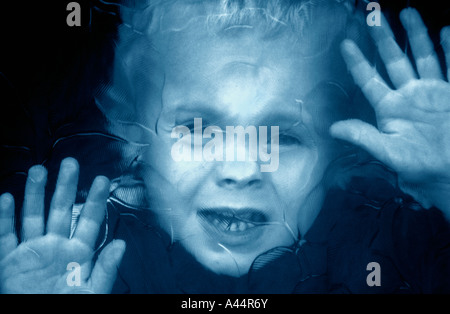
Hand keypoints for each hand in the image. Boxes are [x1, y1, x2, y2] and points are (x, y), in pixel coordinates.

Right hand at [0, 158, 125, 293]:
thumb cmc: (67, 306)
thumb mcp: (91, 291)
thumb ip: (106, 269)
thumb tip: (121, 244)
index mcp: (78, 253)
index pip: (88, 220)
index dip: (95, 200)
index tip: (102, 180)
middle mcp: (55, 246)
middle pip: (60, 210)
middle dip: (65, 187)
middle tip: (70, 163)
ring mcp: (31, 251)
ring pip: (33, 216)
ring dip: (34, 194)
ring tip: (38, 171)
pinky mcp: (9, 261)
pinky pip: (5, 235)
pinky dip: (4, 218)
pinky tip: (6, 199)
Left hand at [331, 8, 449, 213]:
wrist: (448, 172)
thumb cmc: (417, 166)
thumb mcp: (387, 151)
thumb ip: (362, 136)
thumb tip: (332, 129)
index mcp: (389, 108)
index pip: (368, 79)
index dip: (356, 62)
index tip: (345, 43)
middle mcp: (408, 95)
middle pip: (393, 60)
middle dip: (384, 38)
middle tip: (374, 14)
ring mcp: (431, 92)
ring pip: (421, 56)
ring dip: (415, 35)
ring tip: (406, 11)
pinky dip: (449, 48)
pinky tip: (445, 30)